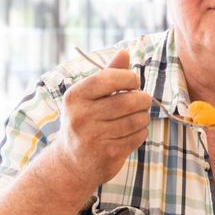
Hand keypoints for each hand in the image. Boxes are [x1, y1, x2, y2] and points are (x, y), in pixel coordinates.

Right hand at [51, 50, 150, 195]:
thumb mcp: (89, 97)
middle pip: (130, 100)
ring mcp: (93, 137)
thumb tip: (124, 52)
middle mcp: (81, 116)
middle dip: (143, 99)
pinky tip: (131, 133)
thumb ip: (107, 74)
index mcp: (75, 96)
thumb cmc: (85, 121)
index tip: (133, 83)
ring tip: (137, 117)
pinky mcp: (107, 154)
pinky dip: (141, 132)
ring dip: (143, 117)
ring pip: (137, 119)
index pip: (111, 78)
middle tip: (142, 101)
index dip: (130, 78)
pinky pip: (138, 136)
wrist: (71, 163)